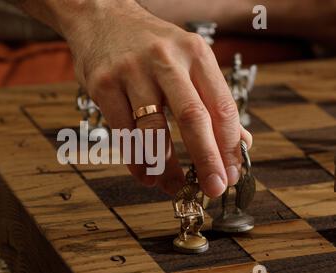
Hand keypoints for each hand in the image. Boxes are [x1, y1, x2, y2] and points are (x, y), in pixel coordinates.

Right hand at [61, 1, 251, 196]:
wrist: (102, 18)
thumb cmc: (149, 44)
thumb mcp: (187, 59)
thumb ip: (212, 99)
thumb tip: (238, 142)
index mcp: (195, 53)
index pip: (221, 106)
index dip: (229, 145)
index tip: (231, 172)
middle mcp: (166, 60)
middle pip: (193, 117)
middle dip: (206, 159)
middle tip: (212, 187)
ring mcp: (132, 72)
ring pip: (154, 130)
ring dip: (166, 167)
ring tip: (173, 187)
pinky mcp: (104, 85)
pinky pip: (124, 132)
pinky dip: (136, 160)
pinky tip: (145, 174)